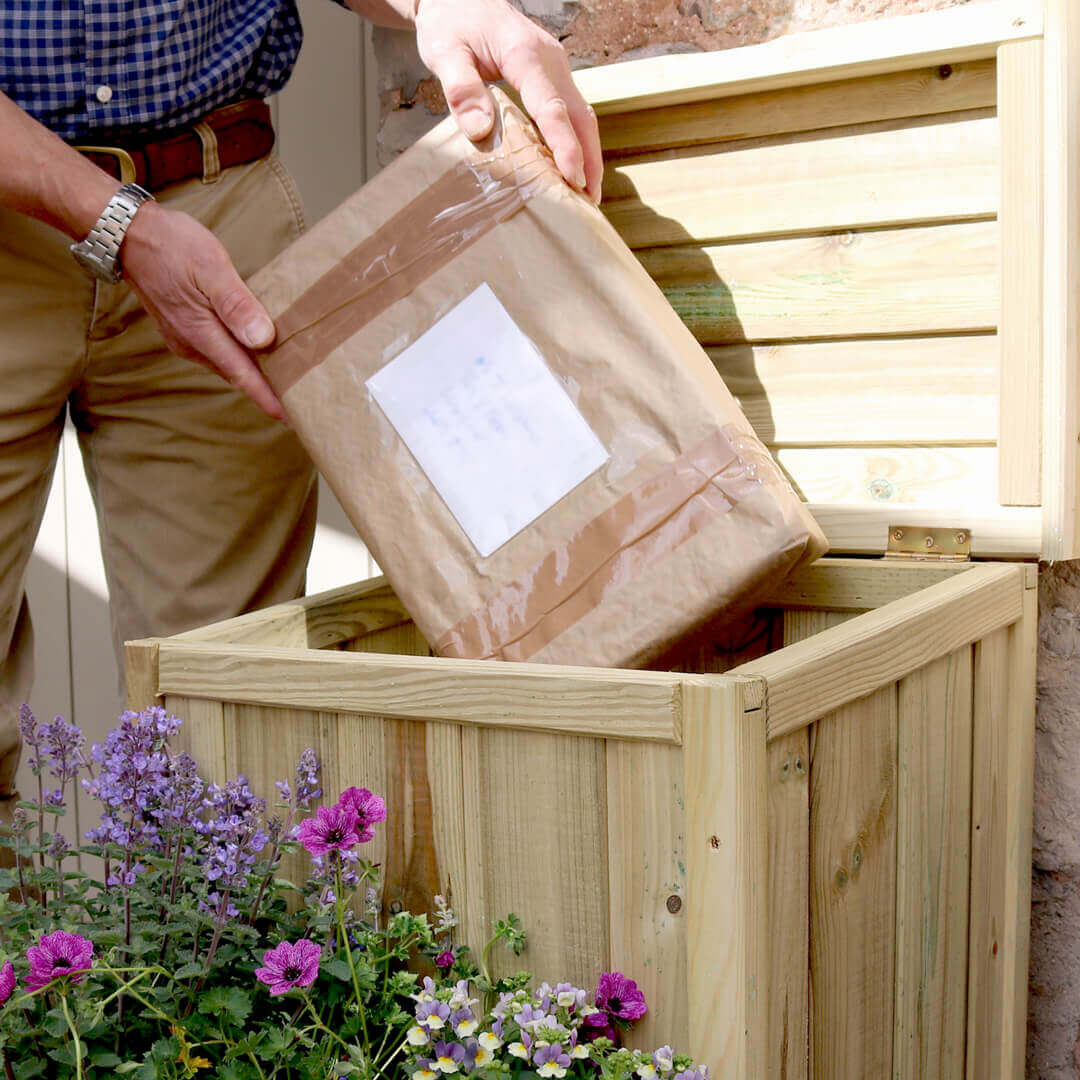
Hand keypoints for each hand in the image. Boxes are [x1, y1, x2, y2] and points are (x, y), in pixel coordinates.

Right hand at [120, 200, 284, 420]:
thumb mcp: (210, 268)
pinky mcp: (182, 329)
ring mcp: (184, 338)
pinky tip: (254, 351)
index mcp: (201, 332)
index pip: (243, 374)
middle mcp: (191, 343)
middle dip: (266, 390)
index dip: (268, 397)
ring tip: (283, 381)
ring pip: (227, 363)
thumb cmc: (172, 245)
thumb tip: (262, 339)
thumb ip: (237, 304)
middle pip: (237, 374)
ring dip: (252, 373)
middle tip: (299, 402)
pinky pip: (217, 350)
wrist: (127, 234)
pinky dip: (238, 356)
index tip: (291, 417)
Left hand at [413, 0, 602, 202]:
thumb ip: (461, 89)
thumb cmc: (450, 23)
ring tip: (587, 193)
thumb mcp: (444, 52)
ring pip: (582, 114)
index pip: (551, 107)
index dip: (565, 146)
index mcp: (525, 53)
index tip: (573, 178)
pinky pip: (570, 111)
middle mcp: (550, 59)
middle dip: (589, 158)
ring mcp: (555, 66)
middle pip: (581, 114)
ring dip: (588, 153)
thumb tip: (482, 129)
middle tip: (589, 200)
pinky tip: (572, 167)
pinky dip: (577, 141)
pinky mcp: (552, 75)